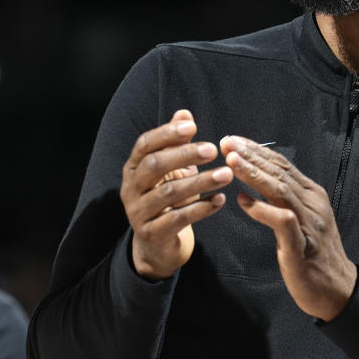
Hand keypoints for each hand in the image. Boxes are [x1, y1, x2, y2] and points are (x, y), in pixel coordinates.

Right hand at [120, 110, 233, 279]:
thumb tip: (184, 114)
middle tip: (213, 149)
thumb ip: (175, 143)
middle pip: (154, 166)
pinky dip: (201, 208)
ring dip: (201, 182)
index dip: (167, 133)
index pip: (145, 145)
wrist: (157, 244)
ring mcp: (138, 212)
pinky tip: (220, 200)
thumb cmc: (167, 198)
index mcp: (133, 167)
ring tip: (227, 174)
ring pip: (169, 193)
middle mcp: (131, 188)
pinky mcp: (151, 234)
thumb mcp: (172, 169)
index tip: (193, 126)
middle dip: (184, 155)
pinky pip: (178, 219)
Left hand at [220, 136, 356, 321]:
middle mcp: (313, 204)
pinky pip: (282, 222)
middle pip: (280, 172)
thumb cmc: (312, 254)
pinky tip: (243, 202)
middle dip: (251, 156)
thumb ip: (283, 200)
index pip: (283, 165)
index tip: (234, 140)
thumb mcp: (301, 220)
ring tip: (232, 162)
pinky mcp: (302, 246)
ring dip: (254, 174)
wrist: (337, 289)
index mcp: (313, 195)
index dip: (257, 150)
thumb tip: (252, 185)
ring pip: (280, 191)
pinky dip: (262, 210)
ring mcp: (309, 224)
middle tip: (227, 142)